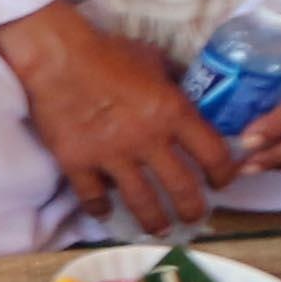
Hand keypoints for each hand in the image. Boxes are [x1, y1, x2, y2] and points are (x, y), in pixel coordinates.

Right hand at [0, 0, 236, 240]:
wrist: (56, 56)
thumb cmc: (107, 52)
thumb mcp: (153, 59)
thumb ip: (175, 82)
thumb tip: (193, 92)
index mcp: (172, 111)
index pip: (213, 154)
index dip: (224, 174)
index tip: (222, 182)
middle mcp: (147, 139)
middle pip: (181, 189)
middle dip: (192, 209)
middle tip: (194, 217)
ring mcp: (111, 155)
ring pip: (142, 202)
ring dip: (155, 221)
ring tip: (159, 229)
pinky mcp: (78, 163)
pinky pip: (93, 199)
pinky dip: (101, 209)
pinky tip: (106, 212)